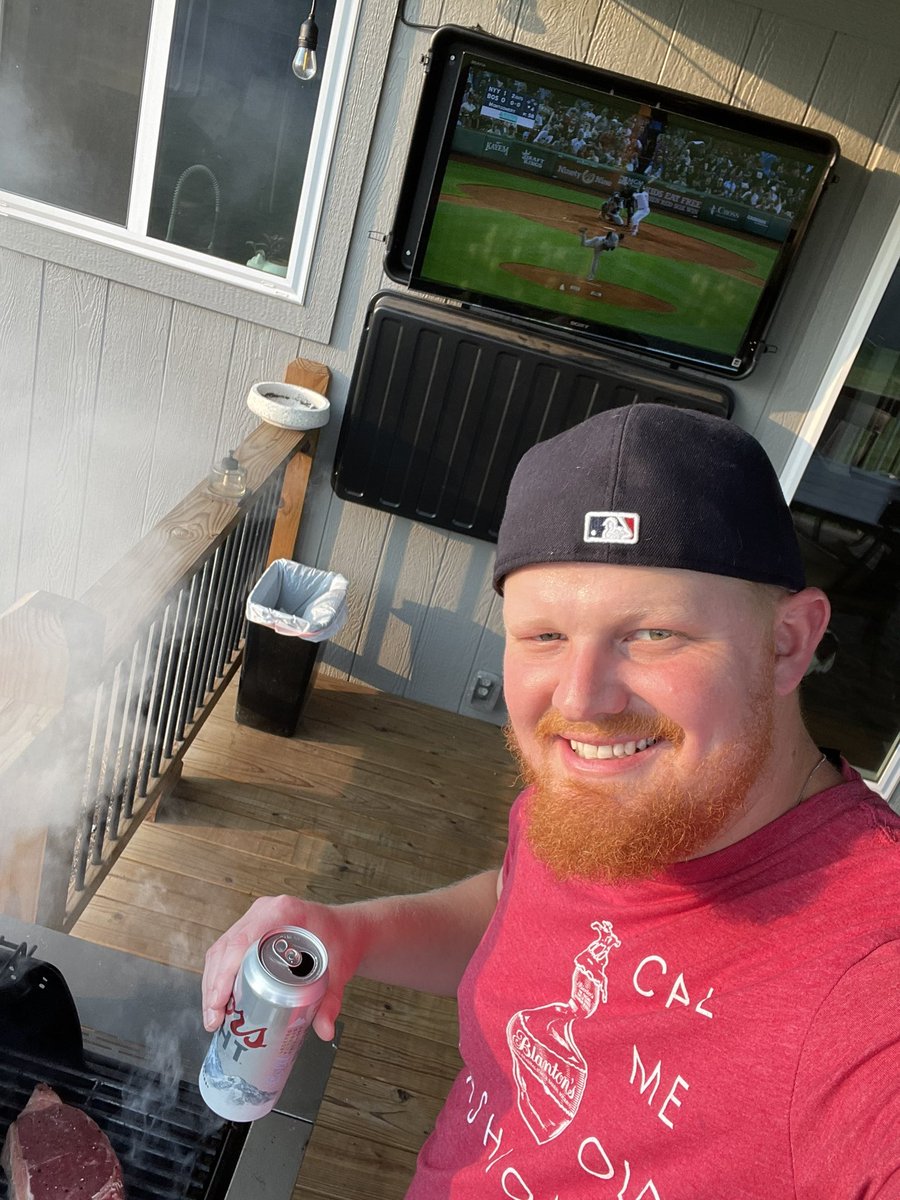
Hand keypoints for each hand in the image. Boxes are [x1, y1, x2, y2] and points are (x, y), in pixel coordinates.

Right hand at [201, 895, 362, 1041]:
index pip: (243, 940)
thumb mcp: (339, 969)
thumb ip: (332, 1000)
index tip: (220, 1002)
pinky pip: (227, 951)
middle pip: (226, 947)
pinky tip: (220, 1002)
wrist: (345, 928)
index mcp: (283, 912)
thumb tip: (324, 1030)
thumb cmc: (341, 940)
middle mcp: (264, 911)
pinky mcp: (251, 929)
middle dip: (214, 986)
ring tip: (214, 1017)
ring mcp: (255, 919)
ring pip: (221, 950)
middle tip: (215, 1019)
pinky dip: (219, 977)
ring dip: (212, 984)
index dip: (225, 972)